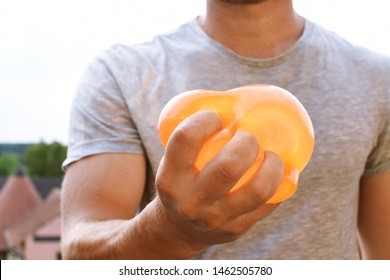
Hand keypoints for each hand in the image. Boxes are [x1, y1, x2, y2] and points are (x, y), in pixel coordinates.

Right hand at [155, 110, 283, 247]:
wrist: (179, 230)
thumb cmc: (182, 183)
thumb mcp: (172, 165)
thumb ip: (192, 141)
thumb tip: (228, 102)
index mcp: (170, 179)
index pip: (186, 139)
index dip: (205, 120)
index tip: (217, 117)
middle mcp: (191, 202)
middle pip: (229, 165)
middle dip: (246, 142)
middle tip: (248, 136)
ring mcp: (216, 219)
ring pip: (258, 189)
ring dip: (272, 165)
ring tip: (271, 155)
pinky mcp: (237, 229)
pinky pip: (269, 204)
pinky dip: (283, 184)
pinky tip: (284, 172)